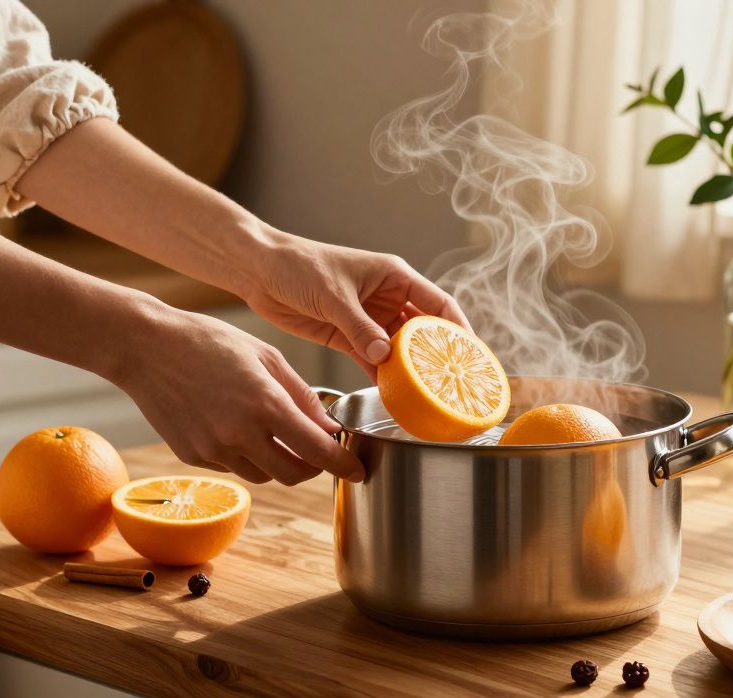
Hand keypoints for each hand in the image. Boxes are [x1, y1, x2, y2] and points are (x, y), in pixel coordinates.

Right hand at [113, 306, 364, 485]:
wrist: (145, 346)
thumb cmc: (209, 341)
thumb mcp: (266, 356)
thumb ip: (302, 395)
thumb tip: (328, 426)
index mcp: (266, 405)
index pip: (318, 451)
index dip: (342, 465)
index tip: (356, 470)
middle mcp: (240, 435)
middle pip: (293, 475)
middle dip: (313, 467)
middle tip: (318, 450)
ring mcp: (213, 450)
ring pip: (263, 475)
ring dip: (279, 462)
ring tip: (275, 433)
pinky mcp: (192, 456)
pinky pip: (232, 467)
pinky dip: (245, 455)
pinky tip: (237, 426)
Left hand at [237, 229, 469, 377]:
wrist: (259, 272)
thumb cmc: (299, 266)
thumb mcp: (333, 294)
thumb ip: (359, 326)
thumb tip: (384, 356)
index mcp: (394, 277)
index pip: (439, 304)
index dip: (459, 329)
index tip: (472, 355)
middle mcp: (387, 299)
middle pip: (423, 332)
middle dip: (437, 357)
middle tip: (451, 384)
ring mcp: (369, 321)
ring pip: (400, 350)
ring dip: (410, 371)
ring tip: (426, 397)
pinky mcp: (348, 338)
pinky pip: (374, 361)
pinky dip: (383, 378)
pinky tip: (393, 396)